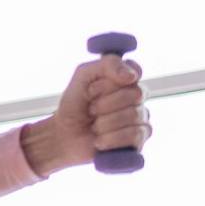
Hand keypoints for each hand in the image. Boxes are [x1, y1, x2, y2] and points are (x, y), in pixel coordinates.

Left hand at [51, 53, 152, 167]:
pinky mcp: (138, 140)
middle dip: (104, 103)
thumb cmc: (74, 104)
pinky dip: (111, 138)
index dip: (111, 82)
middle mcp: (137, 98)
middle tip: (90, 109)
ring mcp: (141, 119)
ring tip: (94, 126)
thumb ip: (107, 65)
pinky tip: (99, 141)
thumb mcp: (83, 76)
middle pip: (135, 94)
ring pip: (134, 116)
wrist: (63, 135)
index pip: (135, 71)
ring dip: (104, 122)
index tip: (92, 89)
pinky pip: (135, 135)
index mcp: (126, 80)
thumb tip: (132, 76)